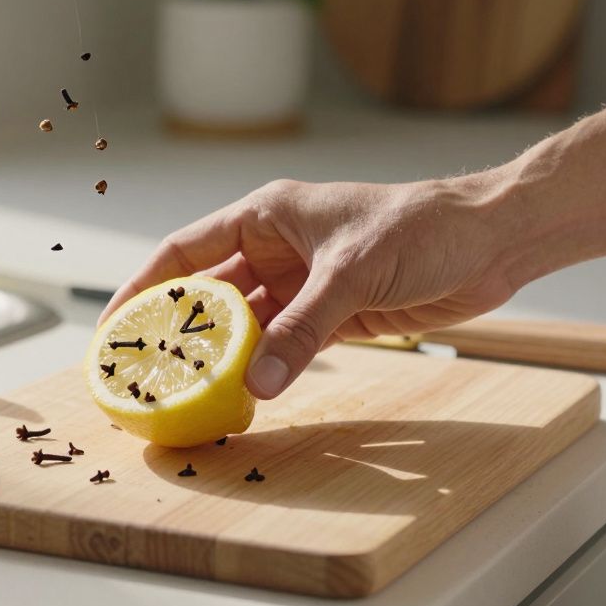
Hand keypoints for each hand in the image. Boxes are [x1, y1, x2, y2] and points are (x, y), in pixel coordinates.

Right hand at [99, 177, 523, 398]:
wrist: (491, 241)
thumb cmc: (422, 227)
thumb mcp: (351, 274)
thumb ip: (303, 329)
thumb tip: (258, 382)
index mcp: (267, 214)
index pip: (185, 251)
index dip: (144, 287)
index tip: (114, 326)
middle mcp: (278, 247)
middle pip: (210, 292)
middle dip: (179, 330)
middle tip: (146, 371)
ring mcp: (305, 283)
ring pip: (248, 324)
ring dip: (224, 355)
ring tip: (188, 390)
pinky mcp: (334, 313)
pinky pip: (285, 344)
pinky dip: (266, 367)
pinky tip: (245, 391)